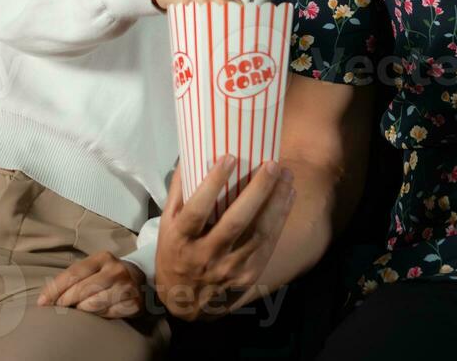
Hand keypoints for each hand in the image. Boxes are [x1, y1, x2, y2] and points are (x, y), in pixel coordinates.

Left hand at [37, 251, 144, 318]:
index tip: (42, 303)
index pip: (73, 273)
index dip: (55, 289)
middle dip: (65, 302)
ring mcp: (127, 286)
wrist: (136, 279)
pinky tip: (97, 312)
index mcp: (102, 257)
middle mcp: (116, 269)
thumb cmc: (104, 276)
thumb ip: (70, 279)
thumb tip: (44, 300)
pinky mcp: (134, 302)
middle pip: (82, 290)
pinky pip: (108, 314)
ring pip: (94, 304)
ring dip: (82, 310)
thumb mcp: (90, 270)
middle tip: (59, 308)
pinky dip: (99, 315)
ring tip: (79, 309)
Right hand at [154, 156, 295, 321]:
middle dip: (256, 191)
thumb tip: (191, 153)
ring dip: (276, 202)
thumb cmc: (175, 253)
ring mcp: (230, 269)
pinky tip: (289, 195)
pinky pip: (268, 243)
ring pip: (258, 233)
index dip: (212, 184)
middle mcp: (206, 257)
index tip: (229, 157)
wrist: (185, 302)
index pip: (197, 211)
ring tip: (286, 175)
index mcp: (181, 241)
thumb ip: (179, 192)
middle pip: (235, 222)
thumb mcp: (167, 226)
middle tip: (271, 164)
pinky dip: (281, 218)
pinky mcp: (248, 275)